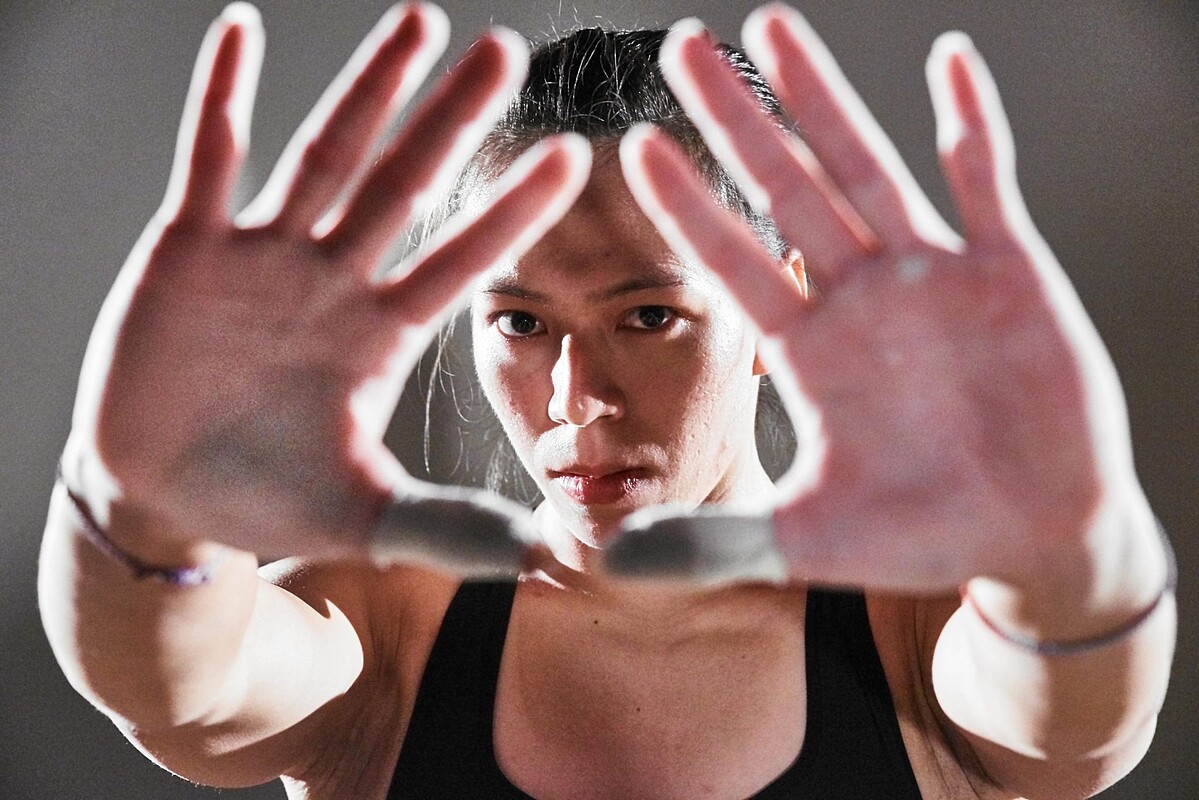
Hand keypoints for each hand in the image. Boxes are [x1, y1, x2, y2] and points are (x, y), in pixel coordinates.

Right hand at [62, 3, 588, 571]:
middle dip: (451, 119)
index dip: (511, 210)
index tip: (571, 157)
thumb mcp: (362, 514)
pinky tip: (240, 30)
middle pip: (403, 183)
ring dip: (368, 89)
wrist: (166, 494)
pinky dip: (220, 98)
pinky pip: (209, 158)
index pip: (459, 260)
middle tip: (506, 51)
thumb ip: (444, 525)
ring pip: (326, 155)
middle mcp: (332, 279)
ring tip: (419, 21)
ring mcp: (263, 256)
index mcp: (378, 334)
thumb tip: (538, 554)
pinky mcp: (189, 247)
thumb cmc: (266, 497)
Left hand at [609, 4, 1148, 593]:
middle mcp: (860, 296)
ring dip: (823, 97)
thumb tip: (612, 562)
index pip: (733, 260)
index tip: (633, 147)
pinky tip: (946, 59)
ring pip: (866, 165)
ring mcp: (932, 275)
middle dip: (734, 118)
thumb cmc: (920, 536)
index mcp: (809, 349)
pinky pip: (986, 182)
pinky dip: (970, 124)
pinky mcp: (1009, 272)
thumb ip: (712, 542)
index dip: (687, 205)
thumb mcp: (806, 541)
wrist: (1031, 536)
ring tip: (772, 26)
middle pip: (784, 187)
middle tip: (681, 46)